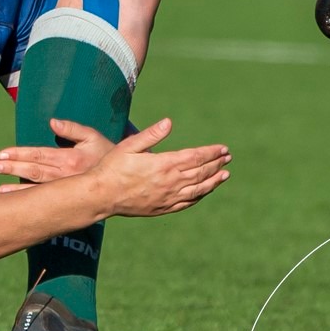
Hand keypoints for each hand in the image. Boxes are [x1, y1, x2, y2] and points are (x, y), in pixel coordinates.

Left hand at [0, 118, 114, 189]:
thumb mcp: (93, 137)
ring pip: (38, 188)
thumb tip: (52, 121)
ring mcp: (66, 189)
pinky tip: (17, 202)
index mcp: (70, 158)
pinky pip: (46, 199)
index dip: (20, 154)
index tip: (2, 154)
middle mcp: (66, 175)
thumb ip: (73, 129)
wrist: (122, 180)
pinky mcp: (68, 198)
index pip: (39, 155)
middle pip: (34, 172)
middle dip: (12, 169)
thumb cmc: (107, 153)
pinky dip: (30, 200)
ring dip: (17, 189)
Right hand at [88, 118, 230, 217]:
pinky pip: (188, 203)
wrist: (102, 196)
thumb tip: (169, 122)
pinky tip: (205, 191)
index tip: (223, 148)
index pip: (195, 157)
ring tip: (225, 174)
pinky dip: (200, 196)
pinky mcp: (163, 208)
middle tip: (227, 157)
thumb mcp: (128, 146)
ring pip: (198, 189)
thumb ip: (151, 135)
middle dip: (216, 163)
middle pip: (201, 172)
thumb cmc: (112, 167)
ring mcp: (168, 197)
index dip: (211, 152)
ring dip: (213, 181)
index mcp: (164, 164)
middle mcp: (170, 182)